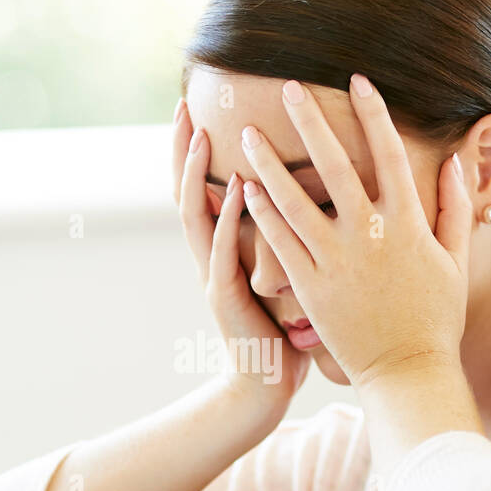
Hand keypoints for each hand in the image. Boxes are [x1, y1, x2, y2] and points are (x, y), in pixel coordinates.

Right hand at [172, 98, 309, 415]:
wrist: (265, 385)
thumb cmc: (280, 332)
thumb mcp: (278, 274)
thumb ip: (281, 237)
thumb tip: (307, 199)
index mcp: (222, 249)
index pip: (204, 188)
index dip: (198, 151)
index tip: (203, 108)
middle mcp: (210, 256)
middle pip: (185, 191)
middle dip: (183, 149)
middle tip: (185, 105)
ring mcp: (214, 276)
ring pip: (195, 216)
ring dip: (196, 174)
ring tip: (203, 133)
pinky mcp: (226, 298)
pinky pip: (223, 251)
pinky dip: (228, 218)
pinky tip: (237, 188)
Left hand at [238, 74, 471, 391]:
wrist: (407, 371)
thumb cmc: (435, 319)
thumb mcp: (455, 262)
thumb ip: (455, 210)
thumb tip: (457, 163)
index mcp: (408, 225)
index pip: (389, 154)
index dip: (373, 114)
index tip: (358, 81)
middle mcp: (370, 236)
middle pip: (335, 165)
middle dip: (309, 121)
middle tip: (287, 87)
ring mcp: (337, 261)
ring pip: (296, 202)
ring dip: (269, 164)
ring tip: (248, 135)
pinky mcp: (311, 288)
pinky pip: (281, 244)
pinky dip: (263, 215)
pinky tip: (244, 190)